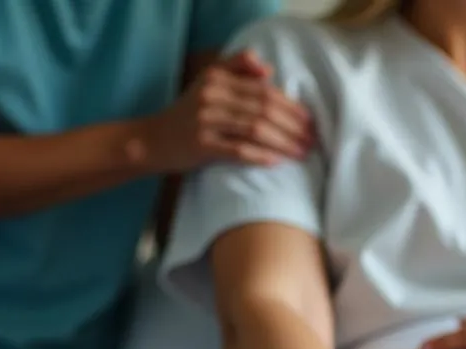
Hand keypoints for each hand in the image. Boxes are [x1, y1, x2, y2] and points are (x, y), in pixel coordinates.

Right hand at [146, 50, 313, 171]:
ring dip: (283, 143)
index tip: (310, 121)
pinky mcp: (201, 145)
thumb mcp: (208, 84)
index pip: (263, 91)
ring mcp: (205, 120)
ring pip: (254, 129)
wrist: (153, 139)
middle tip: (311, 140)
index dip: (290, 106)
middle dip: (292, 126)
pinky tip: (276, 162)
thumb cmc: (189, 114)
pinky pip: (237, 150)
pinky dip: (259, 156)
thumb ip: (236, 69)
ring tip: (301, 153)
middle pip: (263, 109)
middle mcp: (211, 95)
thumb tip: (268, 69)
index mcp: (217, 78)